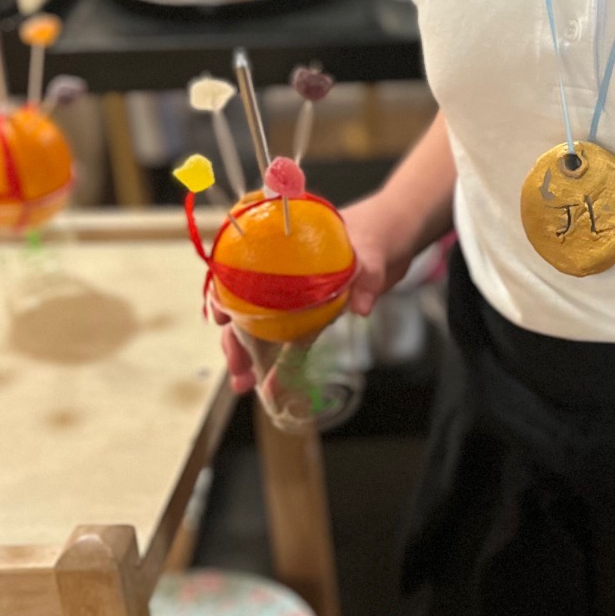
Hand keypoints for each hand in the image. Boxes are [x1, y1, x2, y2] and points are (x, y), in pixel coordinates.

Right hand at [211, 194, 421, 394]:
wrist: (397, 234)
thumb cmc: (376, 230)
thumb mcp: (372, 249)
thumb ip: (367, 276)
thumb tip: (360, 307)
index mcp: (285, 250)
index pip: (242, 270)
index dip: (224, 293)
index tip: (217, 317)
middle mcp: (286, 276)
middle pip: (249, 307)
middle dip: (236, 340)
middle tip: (237, 369)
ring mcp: (300, 296)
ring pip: (266, 328)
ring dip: (252, 356)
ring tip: (244, 384)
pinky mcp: (318, 313)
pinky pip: (296, 339)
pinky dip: (283, 362)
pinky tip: (272, 386)